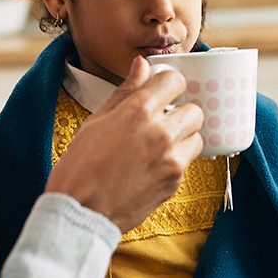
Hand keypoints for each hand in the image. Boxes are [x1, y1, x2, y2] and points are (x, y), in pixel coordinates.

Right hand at [47, 55, 203, 231]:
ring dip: (183, 136)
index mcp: (138, 111)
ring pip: (196, 136)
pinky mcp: (176, 182)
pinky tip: (153, 164)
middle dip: (180, 112)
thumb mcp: (97, 121)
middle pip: (194, 109)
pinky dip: (176, 159)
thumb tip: (142, 64)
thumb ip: (125, 91)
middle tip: (161, 121)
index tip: (161, 92)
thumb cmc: (80, 166)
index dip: (167, 84)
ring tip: (159, 144)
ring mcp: (172, 159)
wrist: (80, 212)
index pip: (174, 81)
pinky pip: (187, 161)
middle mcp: (161, 132)